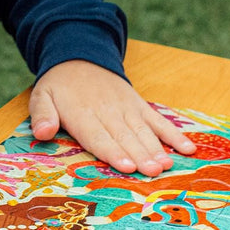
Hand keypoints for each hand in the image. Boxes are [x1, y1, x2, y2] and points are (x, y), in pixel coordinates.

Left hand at [29, 60, 195, 175]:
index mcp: (82, 114)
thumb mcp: (41, 96)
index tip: (126, 166)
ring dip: (156, 148)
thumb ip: (42, 115)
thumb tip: (42, 133)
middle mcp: (108, 111)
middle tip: (152, 172)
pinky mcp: (139, 105)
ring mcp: (127, 108)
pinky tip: (187, 149)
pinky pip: (157, 120)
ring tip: (167, 165)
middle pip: (124, 137)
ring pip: (143, 130)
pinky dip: (173, 134)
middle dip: (139, 155)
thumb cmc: (59, 86)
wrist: (79, 56)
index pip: (98, 136)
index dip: (112, 152)